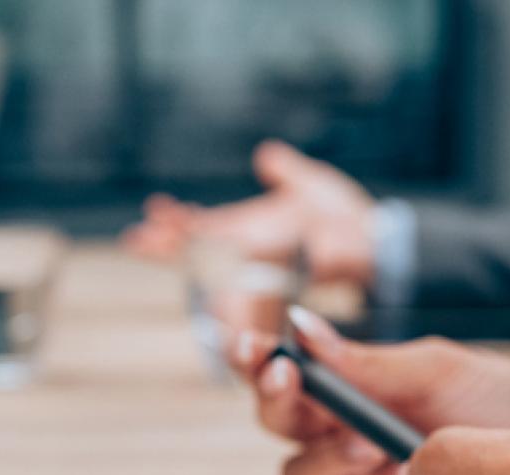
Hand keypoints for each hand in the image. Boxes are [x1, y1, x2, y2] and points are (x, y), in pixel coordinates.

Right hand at [123, 141, 377, 286]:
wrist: (374, 240)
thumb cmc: (342, 216)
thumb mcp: (309, 185)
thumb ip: (285, 171)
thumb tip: (266, 154)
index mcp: (250, 228)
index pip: (204, 228)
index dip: (177, 222)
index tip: (153, 211)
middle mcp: (250, 249)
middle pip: (198, 250)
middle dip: (167, 244)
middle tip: (135, 238)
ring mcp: (263, 264)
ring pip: (213, 267)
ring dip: (187, 257)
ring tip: (154, 245)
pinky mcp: (282, 275)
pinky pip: (247, 282)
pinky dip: (224, 284)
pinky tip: (206, 280)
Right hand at [229, 307, 509, 474]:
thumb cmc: (501, 399)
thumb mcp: (435, 369)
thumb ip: (367, 361)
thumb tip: (302, 328)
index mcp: (349, 391)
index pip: (284, 376)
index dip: (256, 363)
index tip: (255, 348)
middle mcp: (344, 439)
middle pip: (279, 429)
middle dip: (280, 405)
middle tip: (295, 383)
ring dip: (325, 456)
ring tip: (367, 442)